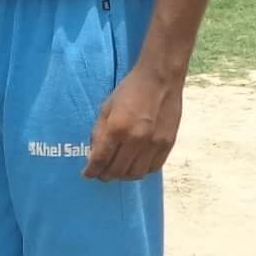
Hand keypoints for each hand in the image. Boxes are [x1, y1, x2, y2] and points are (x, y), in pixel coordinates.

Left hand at [84, 65, 181, 182]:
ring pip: (135, 174)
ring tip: (117, 170)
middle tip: (101, 173)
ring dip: (123, 176)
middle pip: (117, 171)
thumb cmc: (130, 90)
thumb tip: (93, 156)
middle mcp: (136, 139)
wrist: (160, 79)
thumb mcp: (106, 108)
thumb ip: (99, 133)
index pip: (101, 159)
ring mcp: (154, 144)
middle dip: (105, 175)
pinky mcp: (168, 144)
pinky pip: (152, 168)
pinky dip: (141, 170)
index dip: (91, 171)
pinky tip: (135, 165)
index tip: (87, 174)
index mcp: (117, 128)